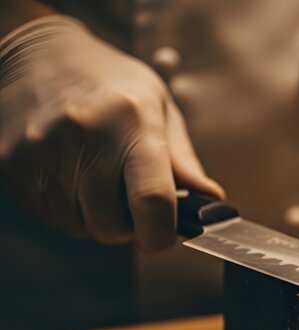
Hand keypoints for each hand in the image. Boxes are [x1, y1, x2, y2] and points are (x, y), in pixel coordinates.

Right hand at [0, 16, 223, 250]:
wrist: (39, 55)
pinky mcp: (11, 162)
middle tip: (130, 201)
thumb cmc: (112, 84)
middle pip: (111, 225)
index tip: (164, 238)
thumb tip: (211, 201)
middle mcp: (85, 134)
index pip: (151, 199)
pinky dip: (67, 209)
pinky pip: (49, 216)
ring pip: (78, 226)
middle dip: (128, 227)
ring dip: (95, 217)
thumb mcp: (159, 108)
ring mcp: (42, 149)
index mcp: (133, 119)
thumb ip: (184, 160)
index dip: (161, 234)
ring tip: (98, 178)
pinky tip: (71, 175)